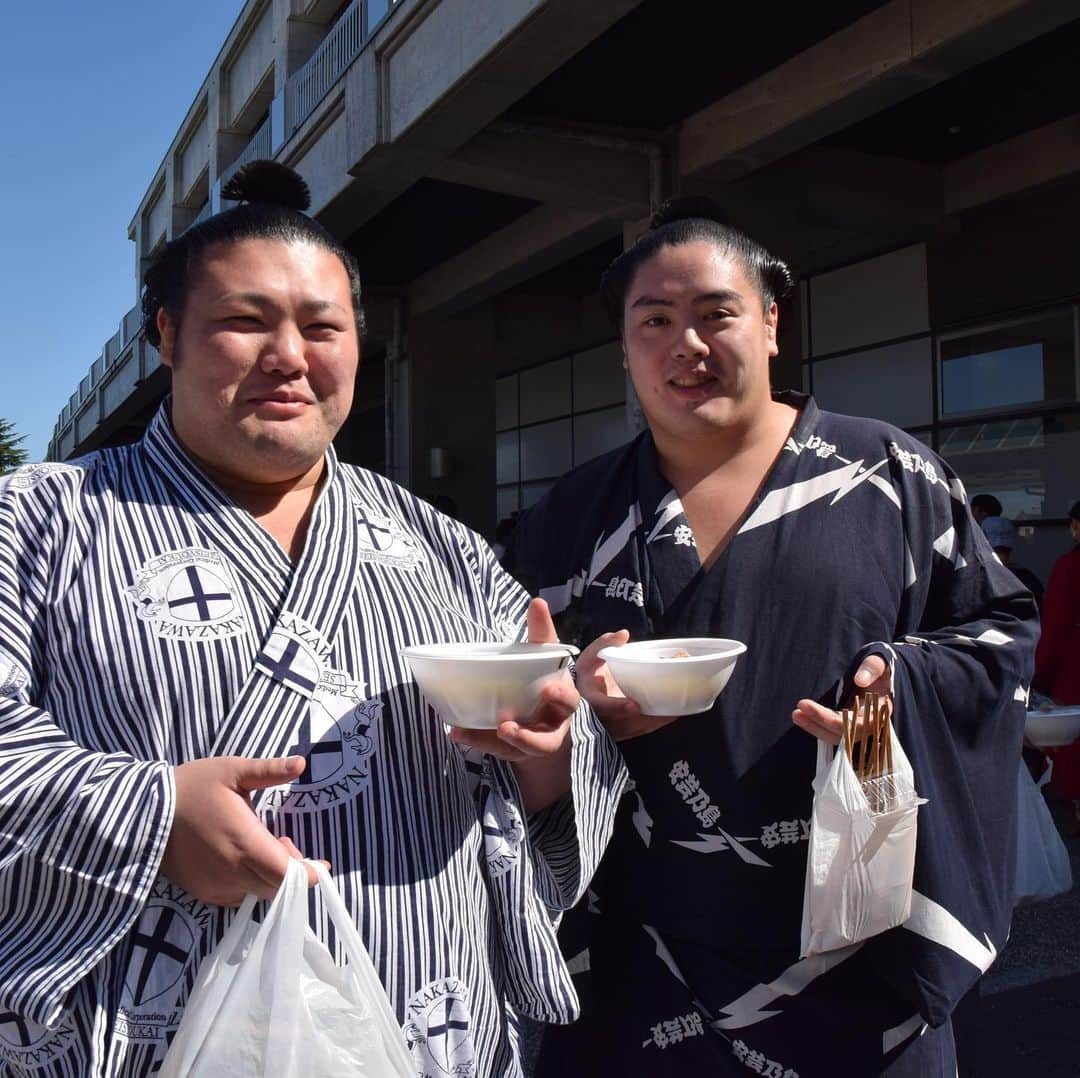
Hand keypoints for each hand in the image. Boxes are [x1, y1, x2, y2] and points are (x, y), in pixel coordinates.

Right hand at [162, 756, 327, 905]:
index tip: (321, 863)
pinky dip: (250, 883)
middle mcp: (233, 872)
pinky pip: (237, 896)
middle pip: (277, 888)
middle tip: (286, 842)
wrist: (141, 814)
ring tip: (264, 845)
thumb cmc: (191, 787)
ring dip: (271, 877)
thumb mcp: (232, 771)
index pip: (288, 875)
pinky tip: (244, 858)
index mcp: (245, 844)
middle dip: (292, 872)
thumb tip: (301, 764)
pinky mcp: (202, 891)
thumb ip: (268, 770)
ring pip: (258, 894)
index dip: (309, 873)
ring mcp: (216, 886)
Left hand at [449, 598, 576, 762]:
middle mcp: (550, 728)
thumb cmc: (543, 682)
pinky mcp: (510, 750)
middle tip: (507, 726)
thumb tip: (538, 601)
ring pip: (521, 751)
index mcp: (562, 703)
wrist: (541, 716)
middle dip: (529, 736)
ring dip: (502, 744)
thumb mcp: (544, 658)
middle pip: (547, 740)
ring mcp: (530, 743)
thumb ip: (541, 634)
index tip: (550, 689)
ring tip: (485, 733)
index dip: (561, 698)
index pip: (568, 702)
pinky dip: (476, 740)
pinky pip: (494, 749)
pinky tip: (457, 731)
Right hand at [576, 630, 678, 740]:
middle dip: (649, 716)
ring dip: (658, 719)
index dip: (618, 708)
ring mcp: (616, 727)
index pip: (603, 706)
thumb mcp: (591, 657)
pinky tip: (674, 711)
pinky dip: (659, 721)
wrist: (584, 697)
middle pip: (627, 723)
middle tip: (671, 704)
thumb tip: (624, 635)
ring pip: (639, 727)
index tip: (634, 705)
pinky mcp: (627, 731)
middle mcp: (603, 718)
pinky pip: (645, 728)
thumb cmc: (588, 675)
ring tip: (678, 706)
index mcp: (592, 699)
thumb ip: (605, 644)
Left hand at [791, 654, 890, 744]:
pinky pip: (831, 730)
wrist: (879, 675)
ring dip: (813, 726)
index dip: (833, 720)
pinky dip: (815, 725)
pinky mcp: (848, 724)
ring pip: (835, 735)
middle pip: (843, 733)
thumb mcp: (878, 663)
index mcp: (880, 711)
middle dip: (819, 721)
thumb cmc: (879, 668)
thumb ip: (871, 668)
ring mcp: (858, 726)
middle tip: (799, 707)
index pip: (856, 725)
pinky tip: (800, 716)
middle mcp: (870, 724)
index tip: (812, 707)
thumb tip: (860, 679)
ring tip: (796, 714)